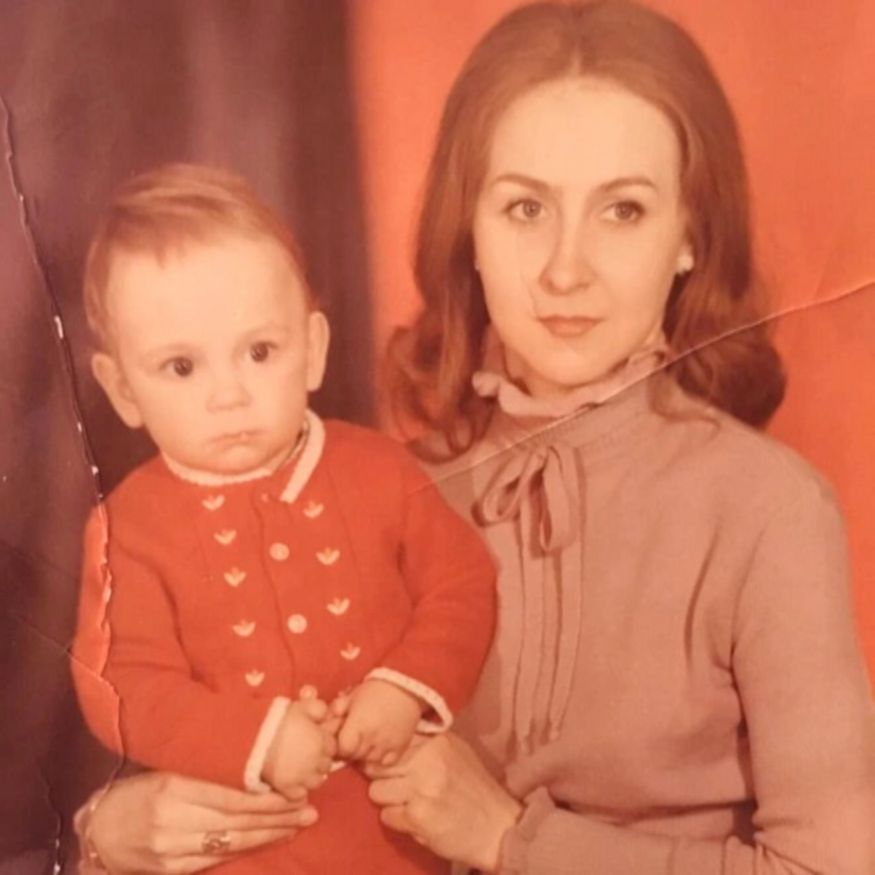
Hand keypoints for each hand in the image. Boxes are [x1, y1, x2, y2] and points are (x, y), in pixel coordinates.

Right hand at [82, 771, 316, 873]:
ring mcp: (170, 849)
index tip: (295, 791)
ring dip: (268, 835)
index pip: (230, 795)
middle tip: (309, 811)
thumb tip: (253, 763)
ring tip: (298, 826)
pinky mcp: (170, 869)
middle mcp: (172, 819)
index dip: (266, 797)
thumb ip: (204, 769)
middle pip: (236, 821)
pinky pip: (214, 859)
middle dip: (276, 817)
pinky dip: (245, 849)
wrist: (98, 830)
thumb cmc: (138, 790)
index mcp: (173, 786)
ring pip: (230, 843)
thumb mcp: (167, 769)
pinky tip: (267, 841)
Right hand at [262, 698, 335, 797]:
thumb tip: (325, 713)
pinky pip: (299, 795)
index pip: (332, 748)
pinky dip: (297, 791)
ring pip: (315, 782)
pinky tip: (290, 782)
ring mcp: (303, 777)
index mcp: (322, 741)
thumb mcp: (300, 707)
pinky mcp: (287, 788)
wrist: (253, 737)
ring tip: (298, 770)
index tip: (313, 743)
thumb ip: (317, 708)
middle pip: (326, 766)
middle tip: (304, 756)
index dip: (324, 745)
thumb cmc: (278, 719)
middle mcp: (317, 761)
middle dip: (318, 761)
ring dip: (310, 777)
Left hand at [337, 679, 422, 764]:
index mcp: (358, 726)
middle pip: (354, 756)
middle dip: (352, 749)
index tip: (343, 737)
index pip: (342, 749)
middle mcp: (371, 740)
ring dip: (365, 755)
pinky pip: (385, 764)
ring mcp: (386, 746)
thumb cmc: (376, 690)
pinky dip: (381, 759)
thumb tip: (325, 722)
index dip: (340, 745)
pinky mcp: (400, 749)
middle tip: (355, 737)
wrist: (406, 688)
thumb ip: (337, 709)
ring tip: (367, 741)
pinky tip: (380, 747)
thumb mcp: (352, 696)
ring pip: (369, 762)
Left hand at [366, 733, 521, 871]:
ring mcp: (421, 789)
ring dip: (389, 800)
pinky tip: (415, 819)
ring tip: (409, 804)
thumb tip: (392, 739)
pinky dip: (397, 820)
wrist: (498, 828)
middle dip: (384, 778)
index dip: (387, 755)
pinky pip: (386, 816)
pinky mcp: (417, 817)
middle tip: (400, 788)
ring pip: (376, 790)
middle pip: (378, 765)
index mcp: (437, 741)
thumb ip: (426, 744)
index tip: (391, 765)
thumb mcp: (456, 752)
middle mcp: (427, 760)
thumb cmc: (475, 789)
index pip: (393, 740)